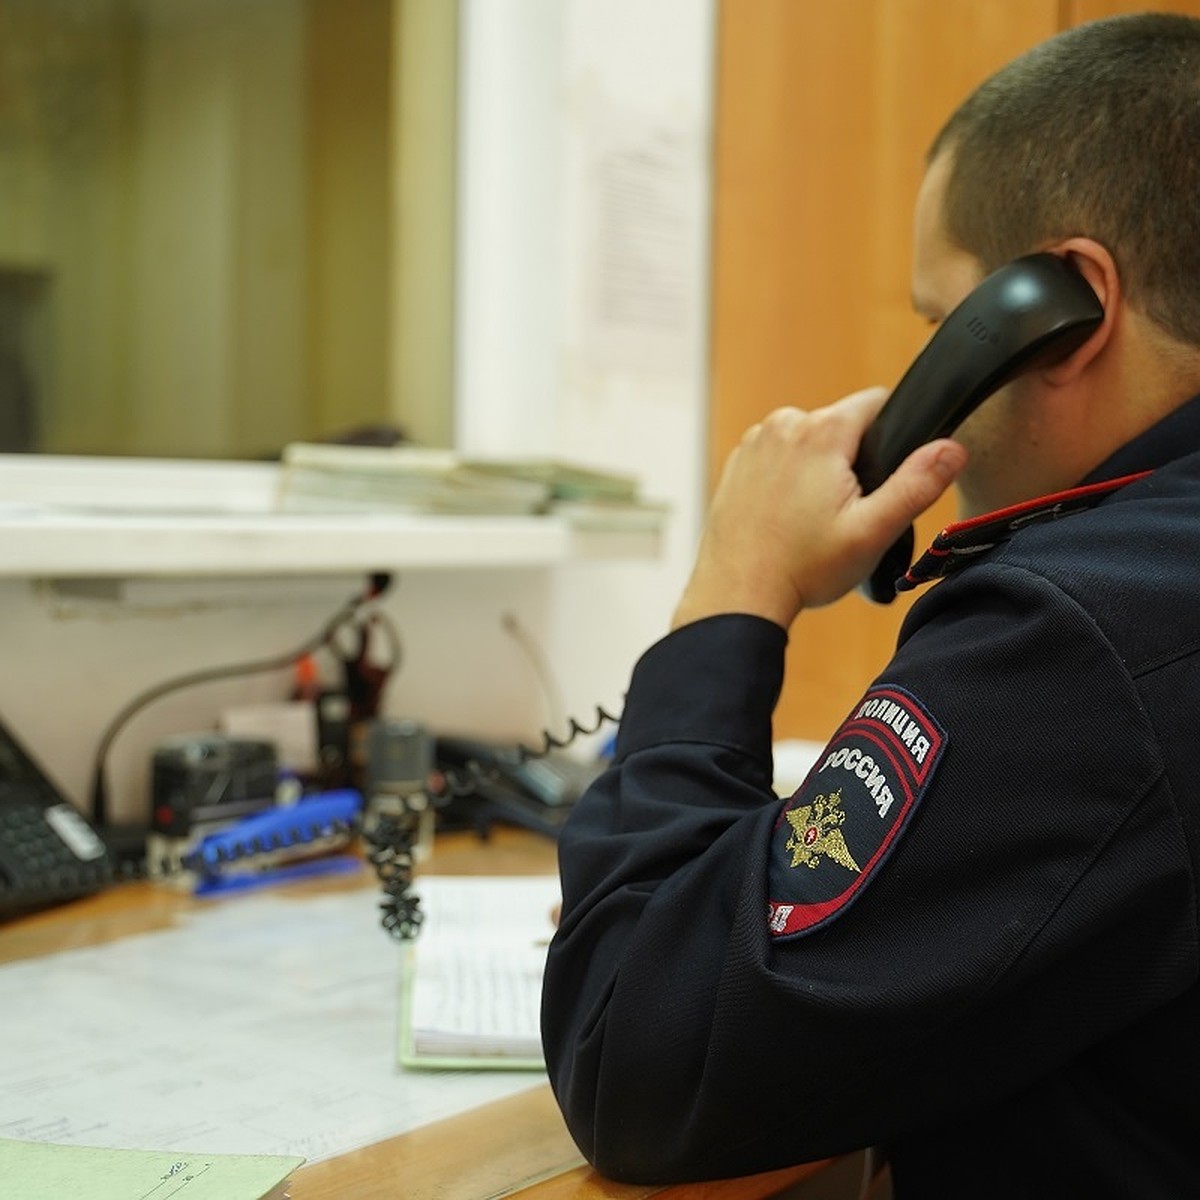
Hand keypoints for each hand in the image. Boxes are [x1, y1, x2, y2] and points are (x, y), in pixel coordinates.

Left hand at [671, 387, 966, 630]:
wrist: (738, 595)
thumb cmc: (803, 568)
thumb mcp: (873, 531)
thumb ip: (917, 484)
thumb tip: (952, 448)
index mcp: (822, 431)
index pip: (876, 402)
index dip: (892, 435)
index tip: (885, 476)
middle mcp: (783, 424)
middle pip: (841, 426)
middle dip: (853, 460)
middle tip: (847, 513)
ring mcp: (755, 443)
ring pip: (809, 442)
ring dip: (819, 470)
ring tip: (813, 521)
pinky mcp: (738, 464)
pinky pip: (779, 458)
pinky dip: (788, 480)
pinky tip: (787, 519)